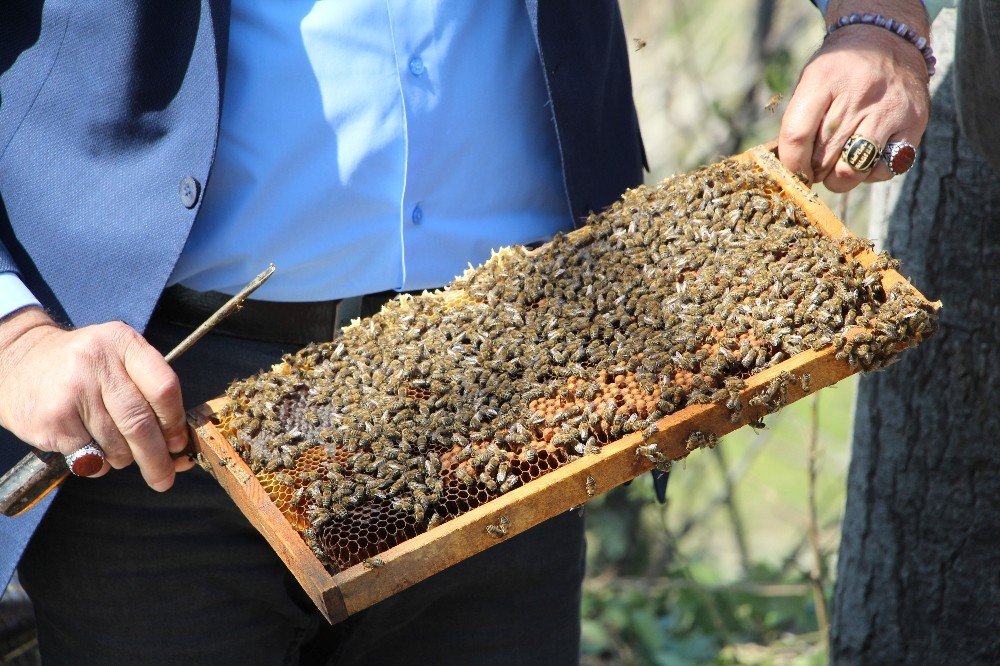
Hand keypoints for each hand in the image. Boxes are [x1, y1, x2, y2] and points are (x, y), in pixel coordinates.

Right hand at [0, 307, 193, 489]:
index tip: (178, 444)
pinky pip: (90, 457)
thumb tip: (179, 450)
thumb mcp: (117, 359)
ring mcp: (72, 391)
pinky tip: (91, 448)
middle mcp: (97, 363)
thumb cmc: (83, 367)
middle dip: (157, 458)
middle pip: (141, 422)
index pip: (164, 388)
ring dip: (124, 458)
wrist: (17, 362)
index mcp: (123, 343)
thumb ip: (149, 392)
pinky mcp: (53, 419)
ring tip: (115, 450)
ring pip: (117, 445)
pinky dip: (98, 464)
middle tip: (164, 478)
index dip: (175, 422)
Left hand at [779, 8, 930, 191]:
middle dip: (813, 171)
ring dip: (838, 178)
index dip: (791, 162)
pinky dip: (869, 173)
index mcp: (825, 78)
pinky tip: (866, 157)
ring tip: (837, 165)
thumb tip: (790, 170)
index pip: (797, 134)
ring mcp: (889, 109)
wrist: (890, 39)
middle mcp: (860, 92)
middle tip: (816, 166)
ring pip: (852, 170)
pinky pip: (883, 170)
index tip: (793, 170)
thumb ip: (798, 120)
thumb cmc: (840, 70)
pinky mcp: (913, 124)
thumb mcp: (812, 79)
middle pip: (823, 156)